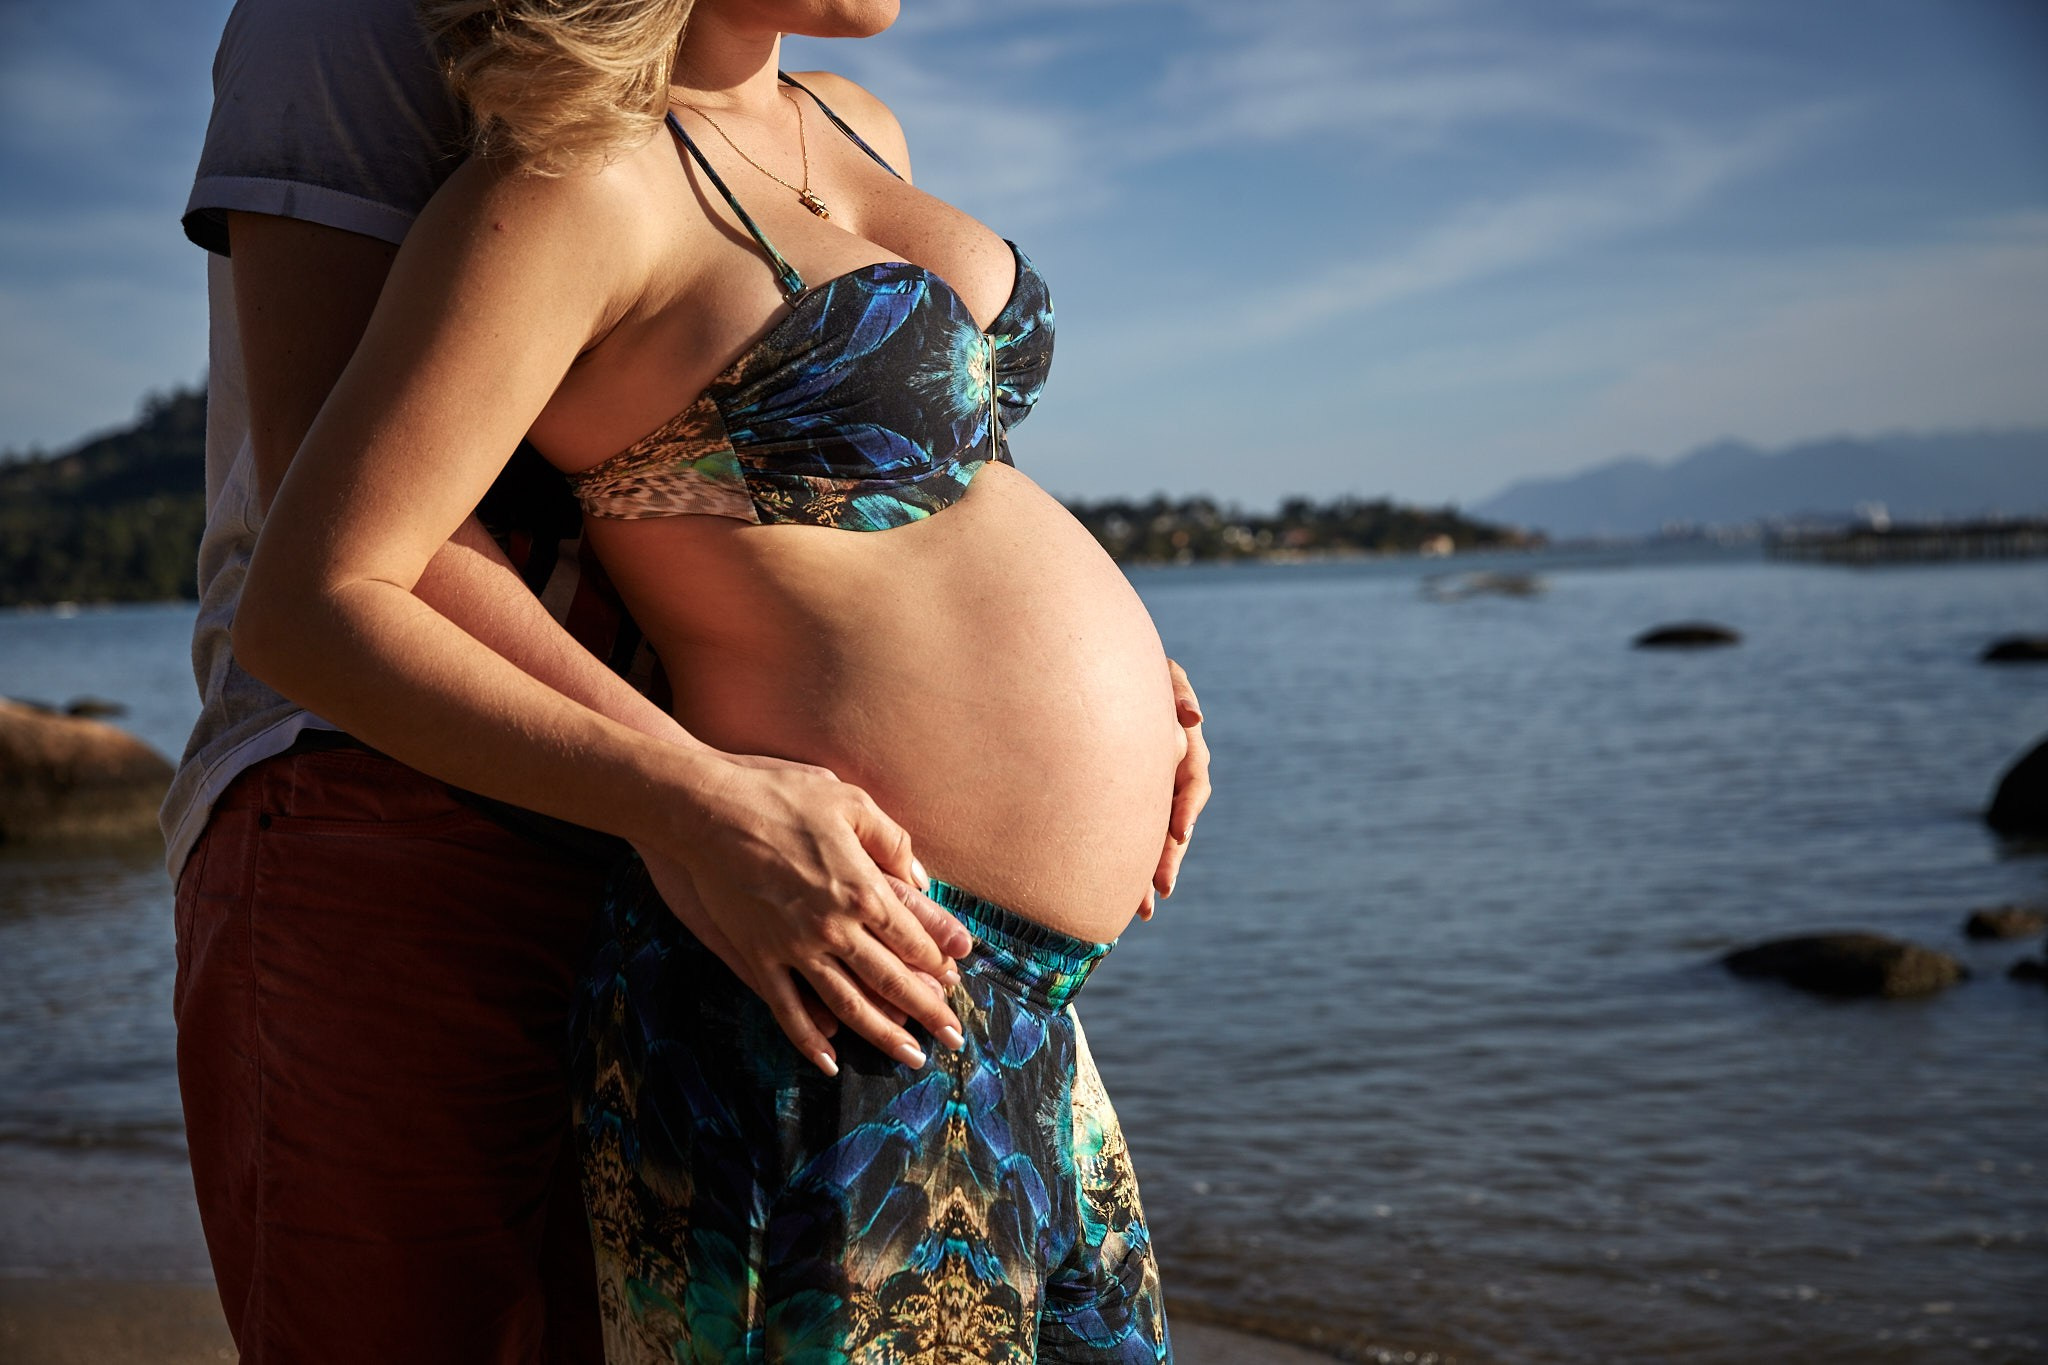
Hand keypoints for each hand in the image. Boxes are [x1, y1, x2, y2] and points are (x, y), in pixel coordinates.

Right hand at [643, 751, 973, 1075]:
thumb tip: (920, 876)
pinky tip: (830, 1061)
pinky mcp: (757, 956)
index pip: (913, 939)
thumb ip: (891, 839)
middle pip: (891, 981)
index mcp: (864, 889)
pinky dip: (809, 1039)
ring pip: (848, 1005)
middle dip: (927, 1013)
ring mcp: (795, 947)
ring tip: (910, 1058)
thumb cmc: (780, 796)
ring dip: (882, 1036)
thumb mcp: (850, 800)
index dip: (939, 965)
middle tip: (953, 1041)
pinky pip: (787, 1008)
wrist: (707, 810)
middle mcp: (835, 927)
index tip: (956, 985)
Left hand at [1143, 657, 1210, 919]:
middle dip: (1168, 857)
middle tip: (1159, 891)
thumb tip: (1193, 719)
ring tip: (1142, 909)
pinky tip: (1124, 896)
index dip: (1187, 809)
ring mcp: (1150, 787)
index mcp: (1184, 745)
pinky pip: (1130, 835)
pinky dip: (1129, 863)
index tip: (1179, 835)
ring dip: (1150, 870)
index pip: (1193, 783)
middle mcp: (1171, 771)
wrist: (1097, 670)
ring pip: (1153, 835)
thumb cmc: (1129, 666)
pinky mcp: (1127, 798)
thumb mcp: (1161, 675)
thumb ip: (1177, 694)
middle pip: (1175, 820)